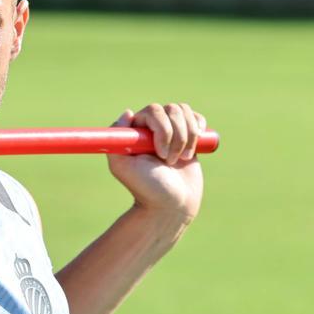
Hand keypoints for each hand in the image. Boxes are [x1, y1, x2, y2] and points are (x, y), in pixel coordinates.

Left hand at [107, 103, 206, 223]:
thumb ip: (116, 139)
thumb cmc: (147, 187)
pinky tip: (193, 149)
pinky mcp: (188, 136)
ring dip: (187, 138)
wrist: (172, 204)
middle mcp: (151, 128)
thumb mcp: (123, 166)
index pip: (152, 111)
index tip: (159, 154)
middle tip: (169, 161)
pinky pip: (196, 117)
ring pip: (184, 112)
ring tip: (180, 159)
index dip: (161, 129)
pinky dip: (198, 130)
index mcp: (135, 131)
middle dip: (176, 136)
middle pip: (171, 109)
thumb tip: (128, 112)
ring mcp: (171, 130)